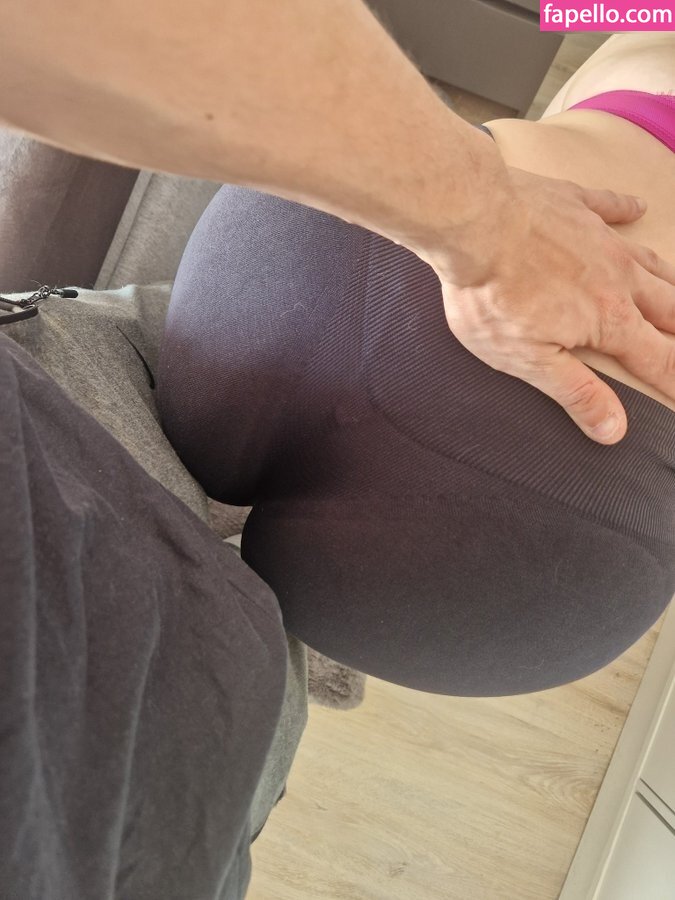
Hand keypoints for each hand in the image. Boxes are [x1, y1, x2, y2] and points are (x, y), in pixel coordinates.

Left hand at [431, 167, 674, 443]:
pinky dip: (625, 211)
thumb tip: (615, 430)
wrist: (473, 223)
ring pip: (650, 262)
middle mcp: (618, 278)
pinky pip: (611, 206)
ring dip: (669, 282)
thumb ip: (574, 392)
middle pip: (669, 308)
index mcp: (609, 321)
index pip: (659, 359)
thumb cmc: (492, 295)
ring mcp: (600, 237)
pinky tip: (635, 210)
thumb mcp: (528, 360)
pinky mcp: (574, 205)